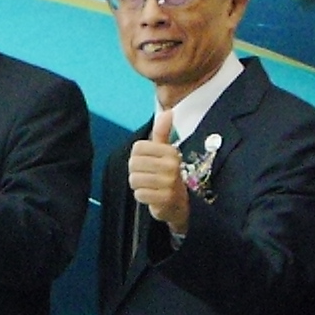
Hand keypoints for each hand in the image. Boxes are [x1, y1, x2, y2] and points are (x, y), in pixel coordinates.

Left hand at [129, 107, 190, 231]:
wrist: (180, 203)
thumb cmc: (168, 175)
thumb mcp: (166, 152)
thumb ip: (162, 132)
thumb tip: (168, 111)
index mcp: (170, 151)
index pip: (137, 148)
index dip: (137, 157)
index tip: (148, 163)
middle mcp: (171, 165)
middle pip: (133, 164)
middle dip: (136, 172)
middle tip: (148, 176)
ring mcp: (169, 182)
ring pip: (134, 180)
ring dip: (139, 185)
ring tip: (150, 186)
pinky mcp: (165, 198)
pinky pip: (139, 194)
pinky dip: (142, 196)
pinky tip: (152, 196)